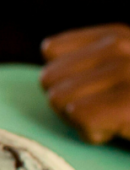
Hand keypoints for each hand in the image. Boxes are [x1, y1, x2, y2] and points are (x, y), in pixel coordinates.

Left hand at [42, 25, 129, 143]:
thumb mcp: (122, 73)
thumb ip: (93, 64)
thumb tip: (47, 70)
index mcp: (119, 36)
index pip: (51, 50)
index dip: (66, 80)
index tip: (97, 93)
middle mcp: (123, 46)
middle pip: (49, 78)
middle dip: (70, 103)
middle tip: (106, 113)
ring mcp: (127, 71)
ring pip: (59, 99)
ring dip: (82, 120)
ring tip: (116, 121)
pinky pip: (79, 118)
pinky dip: (94, 134)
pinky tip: (121, 132)